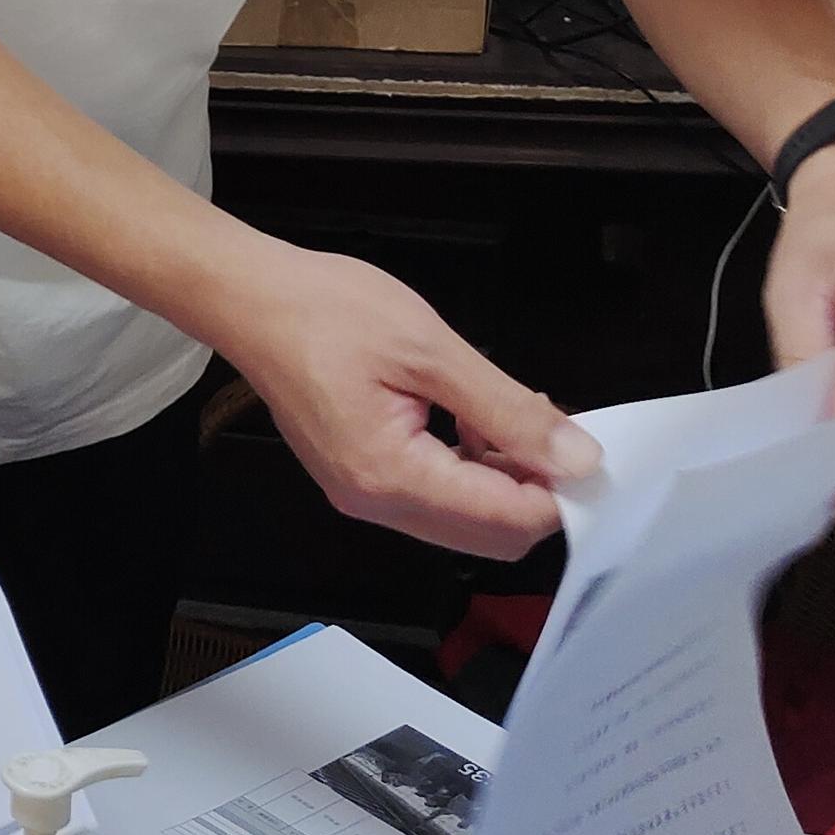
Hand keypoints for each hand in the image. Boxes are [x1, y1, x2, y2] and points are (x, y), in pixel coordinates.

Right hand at [220, 245, 601, 557]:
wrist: (248, 297)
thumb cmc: (326, 309)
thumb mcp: (430, 348)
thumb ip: (508, 410)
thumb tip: (576, 458)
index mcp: (391, 475)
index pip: (506, 521)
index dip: (559, 493)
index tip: (586, 446)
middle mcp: (374, 502)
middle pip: (488, 537)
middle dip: (534, 491)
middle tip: (552, 427)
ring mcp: (362, 494)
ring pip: (463, 522)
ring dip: (503, 479)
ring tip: (509, 412)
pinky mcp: (357, 477)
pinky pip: (433, 499)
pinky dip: (469, 469)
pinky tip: (472, 419)